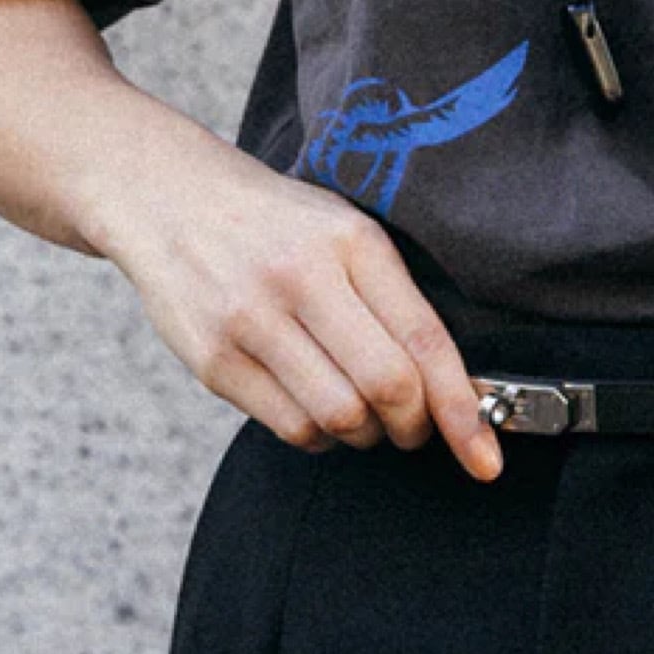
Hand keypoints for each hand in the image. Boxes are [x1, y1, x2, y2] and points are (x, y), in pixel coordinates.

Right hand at [94, 140, 506, 478]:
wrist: (168, 196)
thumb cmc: (277, 224)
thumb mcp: (345, 230)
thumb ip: (396, 300)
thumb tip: (456, 389)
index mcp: (352, 241)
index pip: (425, 341)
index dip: (463, 409)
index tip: (485, 458)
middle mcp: (302, 277)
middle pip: (387, 387)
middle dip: (415, 427)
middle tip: (414, 429)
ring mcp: (250, 319)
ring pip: (339, 418)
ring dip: (365, 434)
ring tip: (361, 413)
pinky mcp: (213, 358)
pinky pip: (290, 428)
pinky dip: (319, 436)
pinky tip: (316, 409)